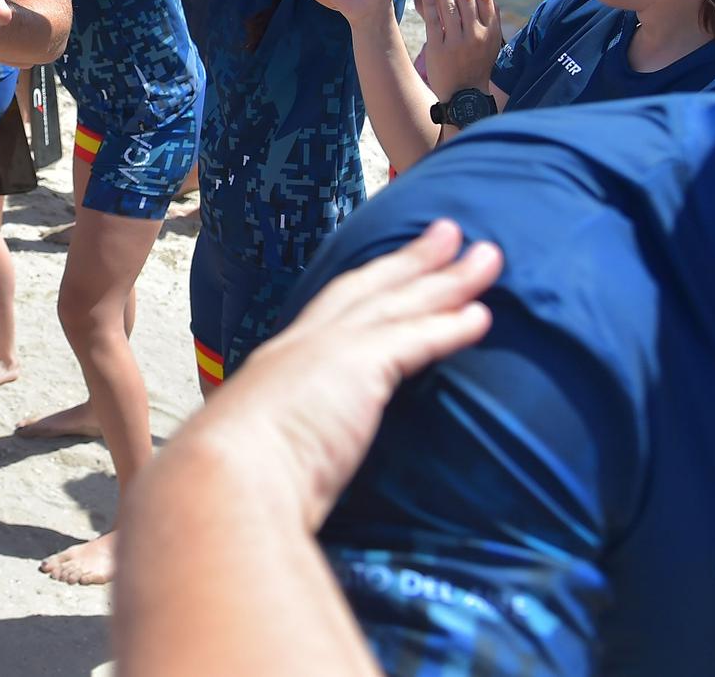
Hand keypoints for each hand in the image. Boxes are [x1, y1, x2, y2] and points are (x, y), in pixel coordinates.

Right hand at [214, 221, 500, 531]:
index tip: (392, 271)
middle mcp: (301, 346)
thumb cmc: (233, 482)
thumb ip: (284, 448)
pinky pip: (415, 338)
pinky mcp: (357, 365)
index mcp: (277, 366)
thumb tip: (291, 472)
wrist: (225, 480)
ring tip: (489, 258)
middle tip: (448, 232)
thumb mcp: (260, 452)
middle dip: (409, 260)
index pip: (329, 315)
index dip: (365, 290)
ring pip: (399, 303)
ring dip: (448, 279)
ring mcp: (328, 351)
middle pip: (367, 289)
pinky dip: (450, 325)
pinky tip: (483, 316)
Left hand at [420, 0, 503, 101]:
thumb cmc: (477, 66)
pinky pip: (434, 20)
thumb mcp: (490, 43)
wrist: (465, 95)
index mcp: (490, 30)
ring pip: (450, 4)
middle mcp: (476, 34)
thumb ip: (487, 20)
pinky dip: (430, 2)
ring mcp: (457, 41)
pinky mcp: (439, 48)